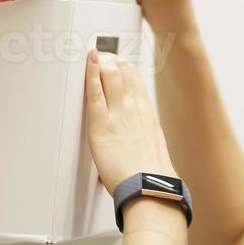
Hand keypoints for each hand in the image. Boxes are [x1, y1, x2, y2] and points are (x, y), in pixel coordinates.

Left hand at [84, 48, 176, 194]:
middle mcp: (136, 112)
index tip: (124, 65)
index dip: (130, 73)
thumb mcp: (154, 157)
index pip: (139, 88)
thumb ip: (144, 149)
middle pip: (125, 79)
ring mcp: (119, 115)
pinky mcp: (101, 124)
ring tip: (97, 54)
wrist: (149, 189)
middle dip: (115, 63)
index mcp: (149, 120)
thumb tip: (138, 155)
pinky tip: (89, 62)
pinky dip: (91, 74)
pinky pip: (95, 92)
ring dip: (103, 64)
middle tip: (106, 55)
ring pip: (111, 79)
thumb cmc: (152, 180)